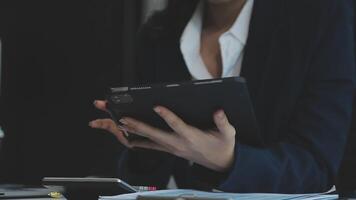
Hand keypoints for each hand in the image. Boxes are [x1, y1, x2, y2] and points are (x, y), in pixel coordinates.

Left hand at [90, 100, 235, 171]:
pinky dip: (137, 141)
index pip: (177, 126)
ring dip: (133, 132)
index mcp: (192, 137)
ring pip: (148, 141)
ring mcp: (171, 148)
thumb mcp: (228, 134)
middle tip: (123, 118)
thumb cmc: (222, 146)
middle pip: (154, 134)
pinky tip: (126, 137)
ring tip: (118, 124)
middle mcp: (178, 144)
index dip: (167, 116)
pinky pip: (150, 146)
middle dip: (138, 126)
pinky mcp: (169, 149)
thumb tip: (219, 110)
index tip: (157, 106)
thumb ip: (223, 122)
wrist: (219, 163)